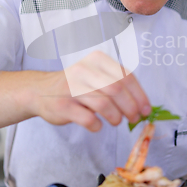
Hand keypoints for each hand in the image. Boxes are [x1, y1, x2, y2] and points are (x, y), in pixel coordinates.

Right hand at [36, 50, 150, 131]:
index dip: (139, 95)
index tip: (146, 109)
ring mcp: (72, 88)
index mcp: (97, 61)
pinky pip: (88, 119)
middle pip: (117, 90)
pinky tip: (97, 125)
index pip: (126, 76)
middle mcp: (84, 70)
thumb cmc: (75, 86)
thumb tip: (143, 106)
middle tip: (134, 118)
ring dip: (116, 117)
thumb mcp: (96, 77)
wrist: (40, 91)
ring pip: (104, 104)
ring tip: (116, 121)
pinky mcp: (63, 106)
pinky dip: (97, 125)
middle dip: (130, 108)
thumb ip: (118, 85)